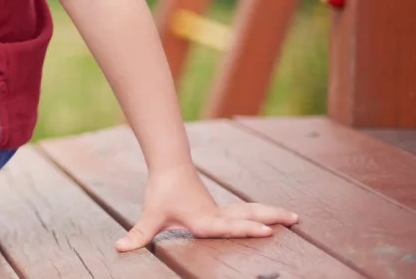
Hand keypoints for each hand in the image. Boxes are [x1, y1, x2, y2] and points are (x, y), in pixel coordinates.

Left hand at [116, 165, 298, 251]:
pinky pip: (247, 211)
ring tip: (295, 217)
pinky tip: (277, 215)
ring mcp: (222, 211)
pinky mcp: (222, 208)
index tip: (267, 229)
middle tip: (294, 219)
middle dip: (270, 218)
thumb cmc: (162, 193)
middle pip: (247, 216)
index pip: (228, 228)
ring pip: (251, 211)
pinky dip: (263, 212)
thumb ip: (138, 235)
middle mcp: (217, 216)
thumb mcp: (150, 216)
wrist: (170, 167)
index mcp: (204, 221)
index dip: (246, 229)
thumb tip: (119, 247)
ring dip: (271, 213)